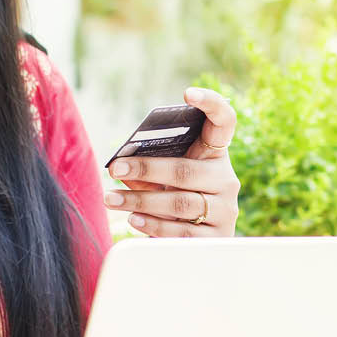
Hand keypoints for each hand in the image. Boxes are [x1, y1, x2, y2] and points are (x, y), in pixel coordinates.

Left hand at [103, 86, 239, 236]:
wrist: (201, 243)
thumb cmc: (176, 198)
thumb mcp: (167, 180)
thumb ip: (150, 170)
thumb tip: (120, 166)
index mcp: (215, 154)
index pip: (224, 122)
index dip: (211, 104)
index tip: (188, 93)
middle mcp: (226, 179)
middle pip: (185, 169)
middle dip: (145, 169)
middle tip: (114, 169)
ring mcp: (225, 209)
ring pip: (179, 202)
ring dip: (139, 200)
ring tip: (111, 199)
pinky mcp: (218, 237)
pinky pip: (182, 231)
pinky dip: (154, 225)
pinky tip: (133, 220)